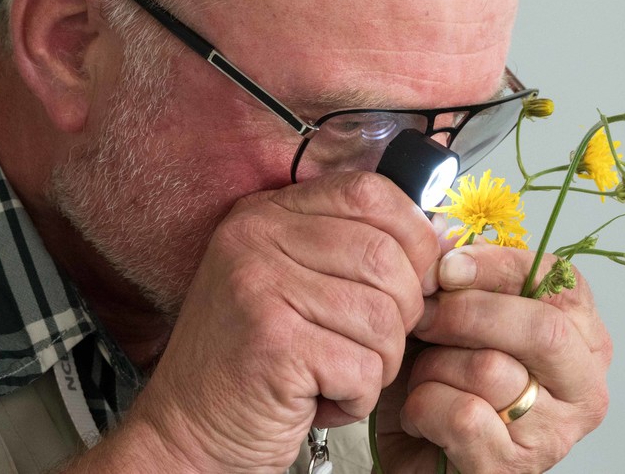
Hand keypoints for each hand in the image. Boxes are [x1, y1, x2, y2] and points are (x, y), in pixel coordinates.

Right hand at [120, 172, 441, 471]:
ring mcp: (259, 288)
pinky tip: (322, 398)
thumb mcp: (291, 282)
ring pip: (384, 316)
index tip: (418, 276)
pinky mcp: (272, 345)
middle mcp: (256, 239)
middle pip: (387, 256)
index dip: (413, 236)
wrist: (185, 434)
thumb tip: (440, 239)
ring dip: (380, 362)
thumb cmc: (249, 363)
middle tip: (372, 344)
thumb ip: (350, 248)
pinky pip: (364, 367)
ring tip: (339, 374)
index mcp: (265, 214)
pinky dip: (358, 397)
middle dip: (403, 312)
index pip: (370, 192)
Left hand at [375, 243, 611, 472]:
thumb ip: (457, 273)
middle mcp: (583, 385)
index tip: (448, 266)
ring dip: (435, 367)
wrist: (417, 456)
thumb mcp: (451, 317)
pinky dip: (423, 408)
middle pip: (542, 327)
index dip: (498, 265)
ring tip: (423, 378)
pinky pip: (463, 415)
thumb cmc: (442, 383)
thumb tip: (445, 232)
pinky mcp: (514, 468)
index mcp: (581, 336)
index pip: (560, 280)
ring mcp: (555, 433)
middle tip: (423, 316)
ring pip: (492, 370)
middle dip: (468, 313)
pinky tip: (421, 416)